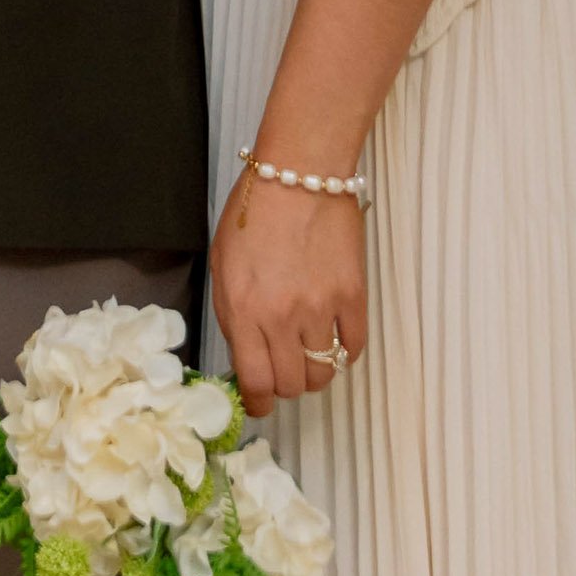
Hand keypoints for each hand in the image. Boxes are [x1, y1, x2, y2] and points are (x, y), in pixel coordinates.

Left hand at [210, 164, 367, 417]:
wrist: (299, 172)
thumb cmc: (253, 211)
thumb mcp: (222, 264)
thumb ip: (231, 314)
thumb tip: (244, 357)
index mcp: (243, 309)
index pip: (255, 383)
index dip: (258, 403)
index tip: (260, 403)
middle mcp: (282, 317)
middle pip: (290, 384)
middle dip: (284, 386)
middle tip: (282, 369)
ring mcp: (321, 308)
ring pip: (323, 373)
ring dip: (314, 371)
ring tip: (307, 352)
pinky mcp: (353, 296)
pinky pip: (353, 348)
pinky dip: (344, 352)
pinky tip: (333, 336)